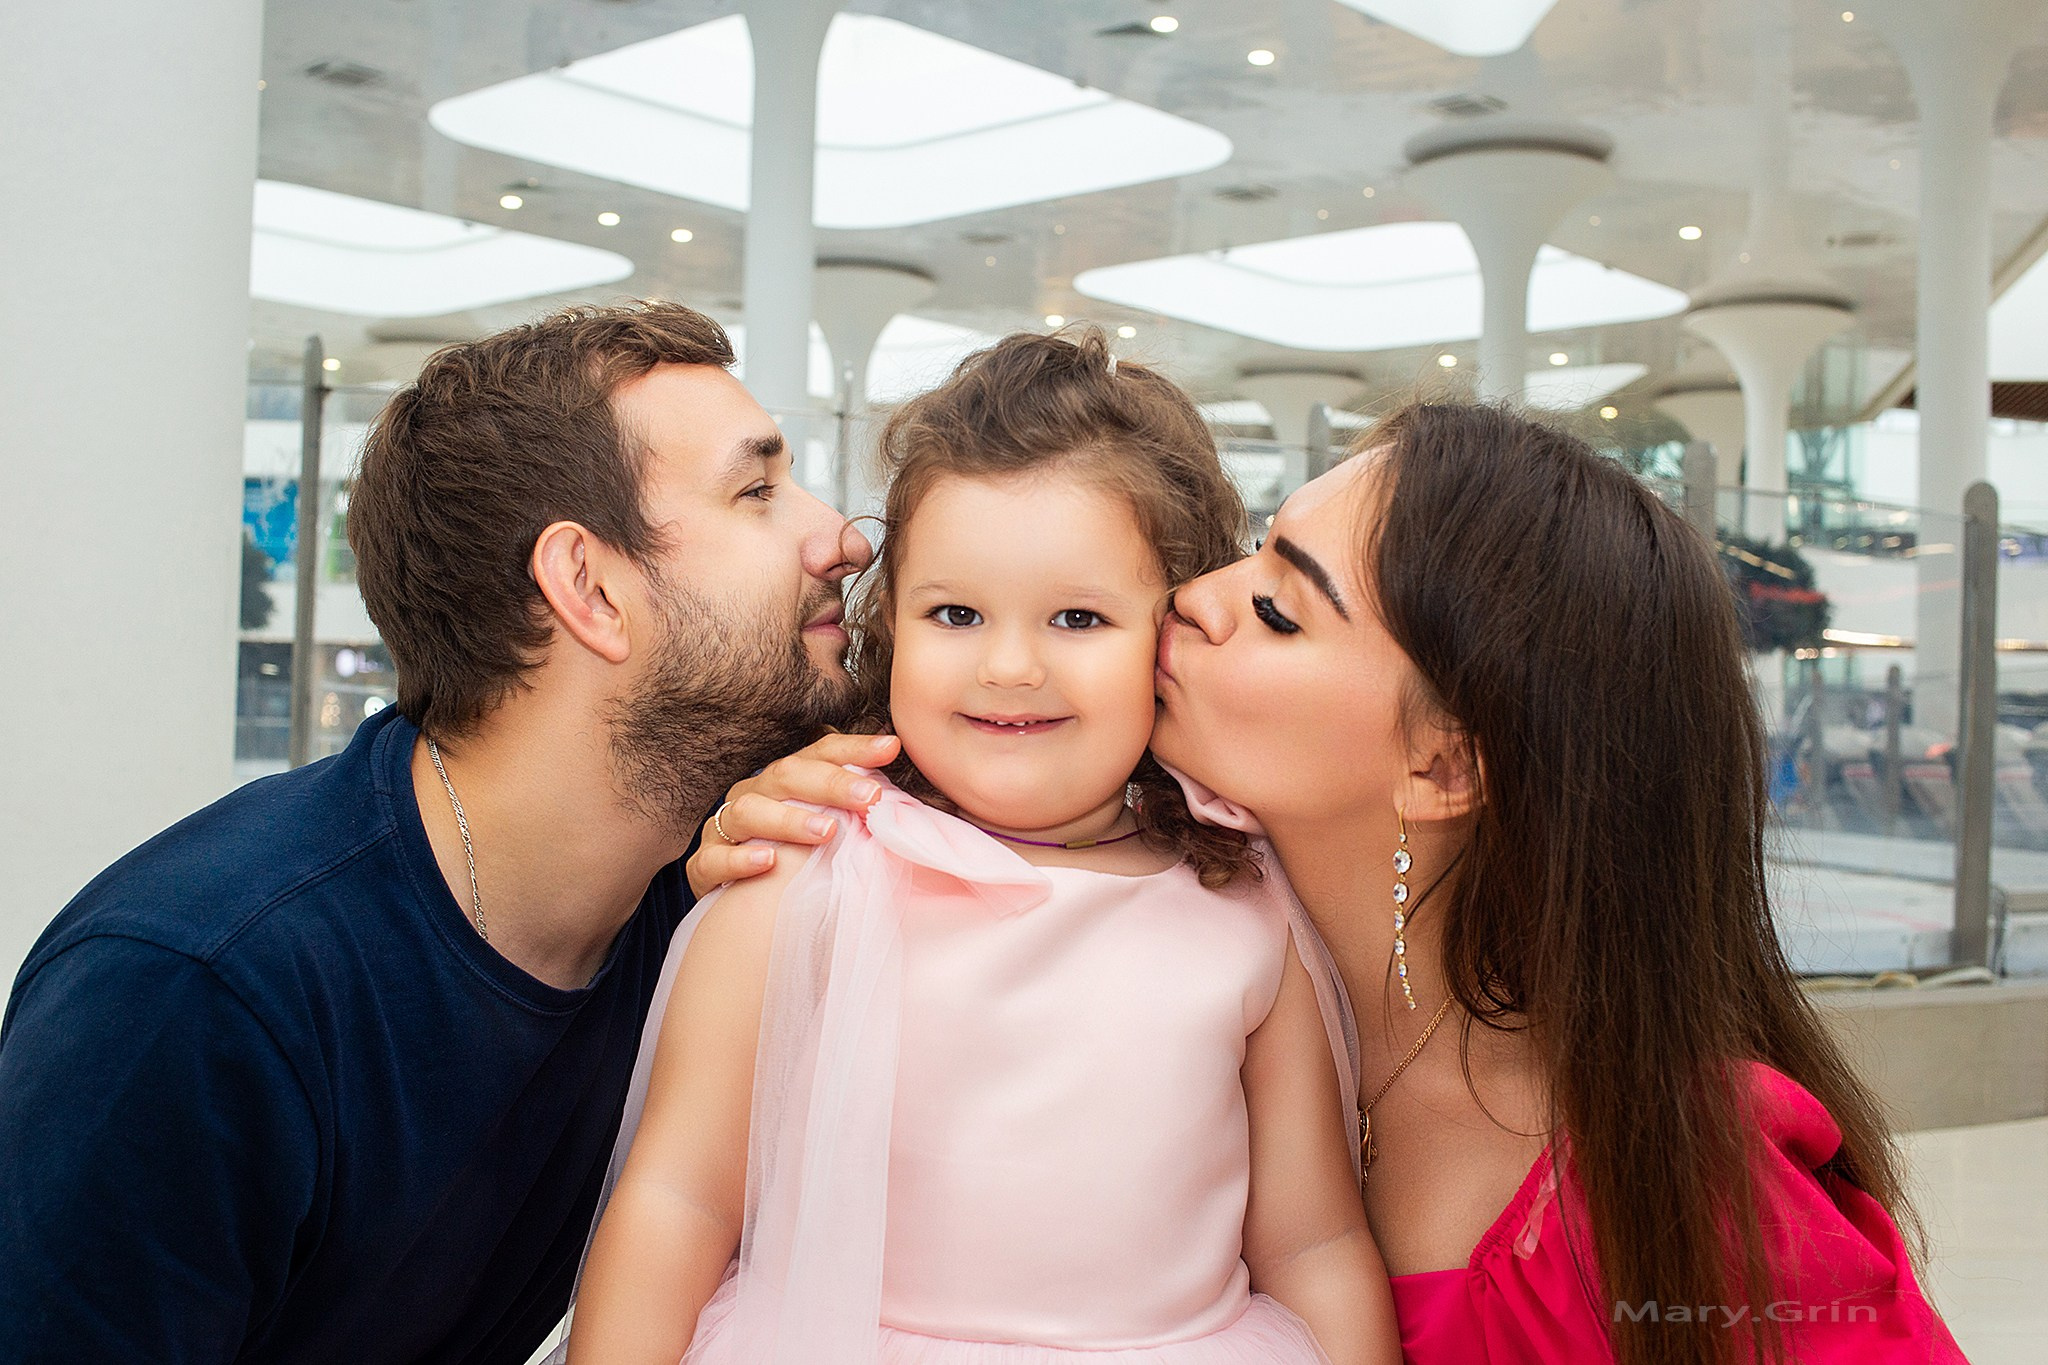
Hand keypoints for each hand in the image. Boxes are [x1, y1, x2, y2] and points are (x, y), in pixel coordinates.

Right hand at [685, 732, 901, 896]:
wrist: (744, 917)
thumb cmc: (795, 868)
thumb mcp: (829, 838)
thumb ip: (857, 816)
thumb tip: (908, 800)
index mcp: (784, 783)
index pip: (819, 754)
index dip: (854, 749)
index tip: (892, 747)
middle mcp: (752, 797)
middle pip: (785, 776)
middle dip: (830, 783)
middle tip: (870, 798)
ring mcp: (724, 831)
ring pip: (748, 812)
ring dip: (789, 820)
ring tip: (826, 833)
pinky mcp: (703, 868)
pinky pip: (714, 859)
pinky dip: (740, 859)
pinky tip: (767, 862)